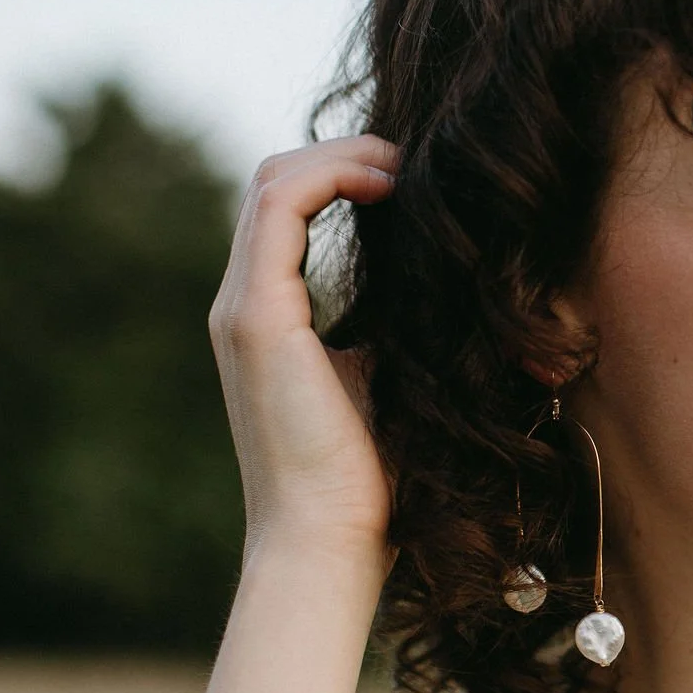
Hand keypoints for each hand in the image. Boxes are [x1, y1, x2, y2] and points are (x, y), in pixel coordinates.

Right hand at [208, 135, 400, 561]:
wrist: (332, 541)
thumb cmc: (371, 479)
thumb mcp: (387, 378)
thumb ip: (394, 326)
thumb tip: (449, 284)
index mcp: (269, 315)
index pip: (287, 206)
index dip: (344, 170)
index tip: (412, 175)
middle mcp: (244, 305)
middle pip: (275, 180)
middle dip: (346, 151)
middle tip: (416, 158)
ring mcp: (243, 309)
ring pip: (273, 181)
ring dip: (342, 154)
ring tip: (404, 163)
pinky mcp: (257, 318)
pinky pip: (279, 210)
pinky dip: (330, 176)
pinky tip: (387, 183)